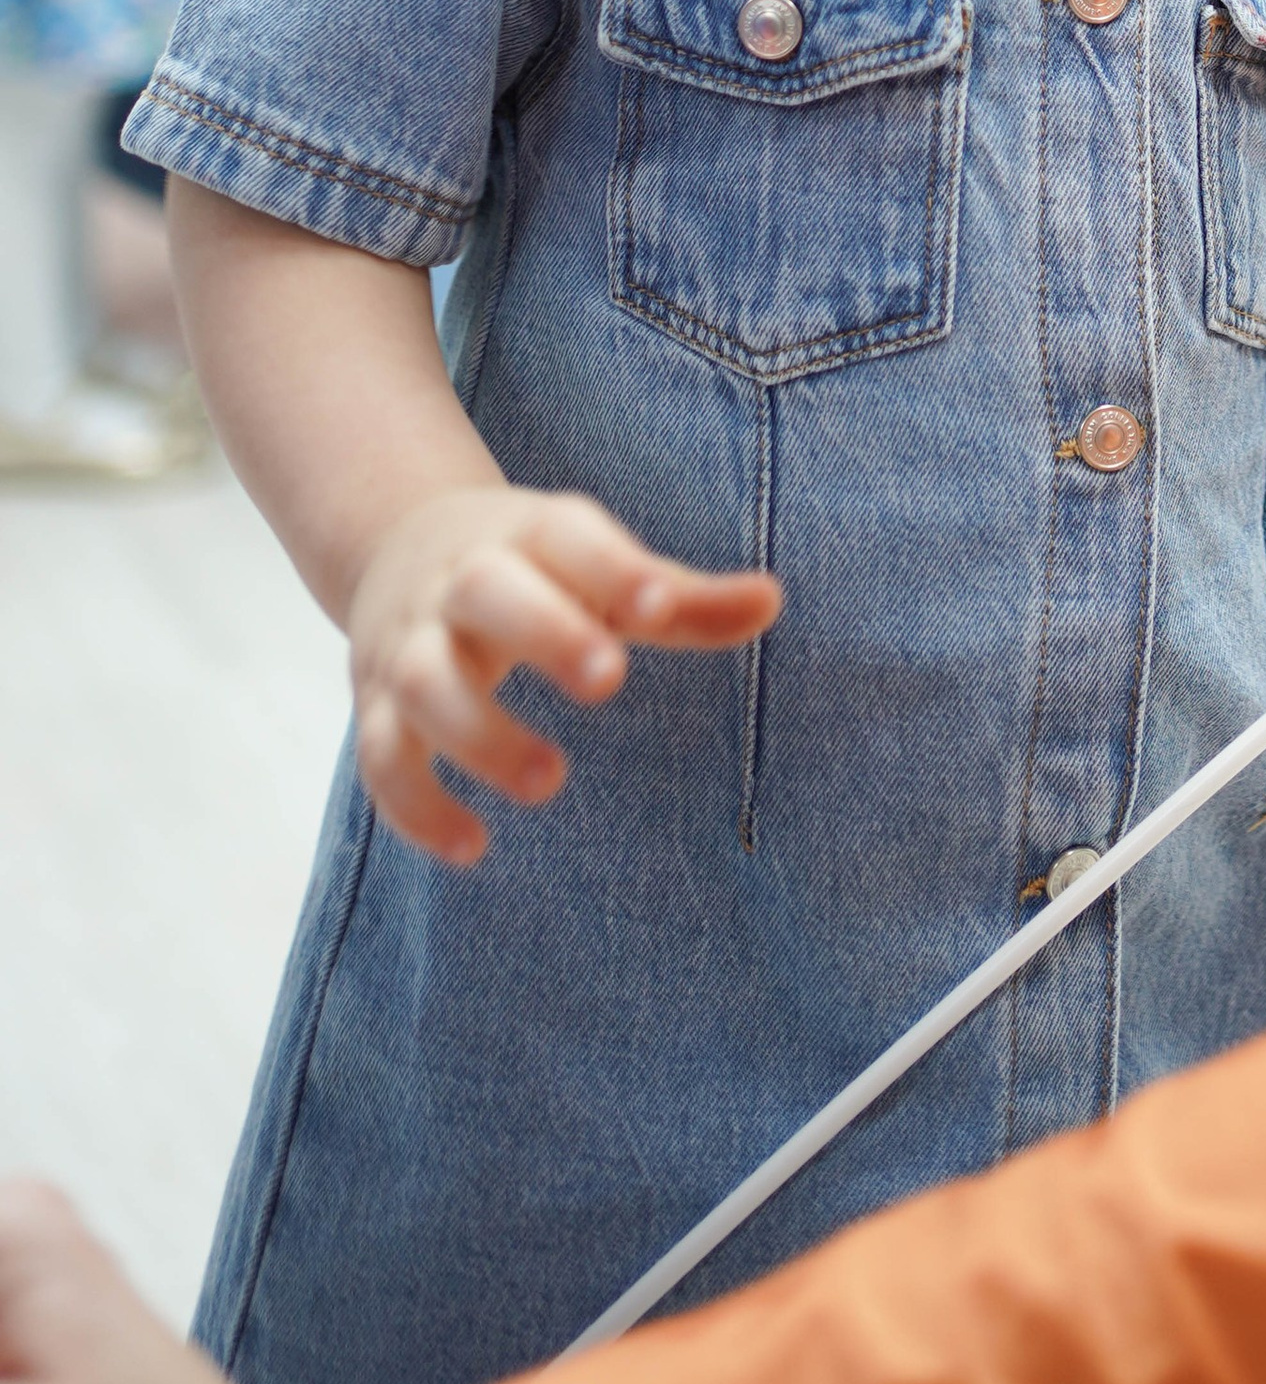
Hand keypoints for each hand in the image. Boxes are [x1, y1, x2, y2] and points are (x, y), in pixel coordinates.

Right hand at [349, 487, 779, 865]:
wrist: (402, 544)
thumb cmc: (537, 568)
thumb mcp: (599, 567)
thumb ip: (680, 600)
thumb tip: (773, 601)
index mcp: (525, 535)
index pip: (565, 535)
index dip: (612, 569)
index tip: (659, 608)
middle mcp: (458, 584)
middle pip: (486, 594)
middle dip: (544, 633)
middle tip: (610, 680)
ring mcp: (409, 644)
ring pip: (425, 682)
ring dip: (480, 734)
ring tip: (551, 781)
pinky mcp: (374, 707)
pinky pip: (378, 758)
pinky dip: (415, 806)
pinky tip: (473, 848)